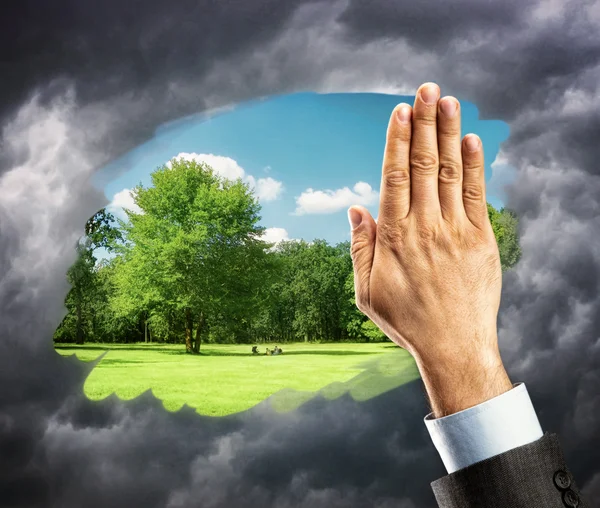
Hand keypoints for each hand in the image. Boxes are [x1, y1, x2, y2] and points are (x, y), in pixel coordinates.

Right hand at [348, 82, 511, 416]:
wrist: (454, 347)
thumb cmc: (406, 320)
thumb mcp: (367, 291)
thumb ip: (360, 247)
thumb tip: (354, 206)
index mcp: (395, 237)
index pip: (395, 176)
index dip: (398, 140)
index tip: (400, 111)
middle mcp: (425, 227)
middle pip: (425, 164)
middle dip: (425, 123)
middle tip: (426, 89)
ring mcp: (456, 231)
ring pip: (451, 172)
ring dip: (449, 134)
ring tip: (448, 101)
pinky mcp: (481, 240)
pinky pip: (478, 195)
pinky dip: (475, 165)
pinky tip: (471, 140)